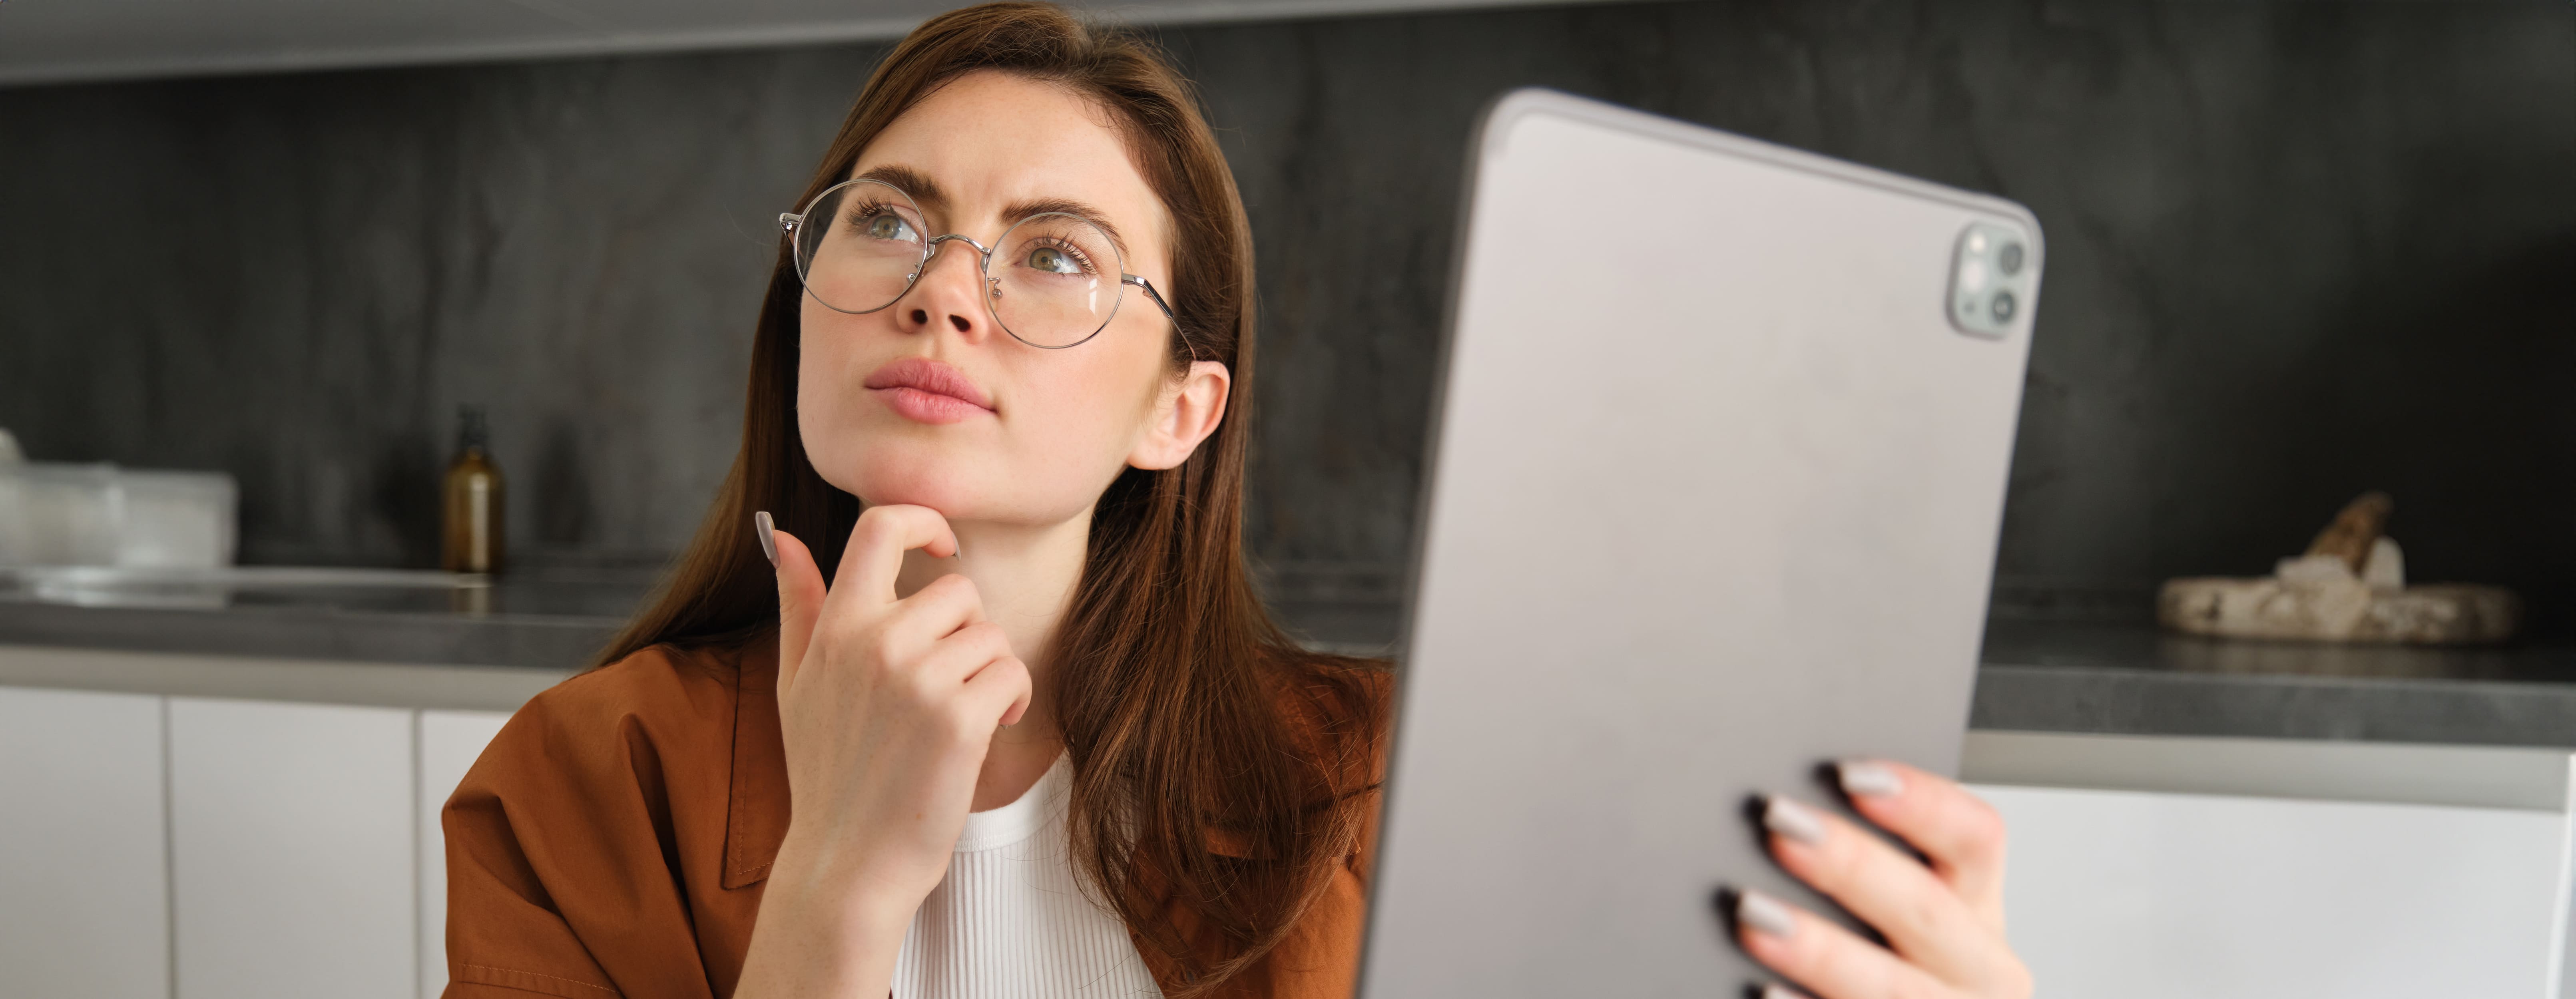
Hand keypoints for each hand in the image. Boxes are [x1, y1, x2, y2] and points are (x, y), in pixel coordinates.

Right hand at [765, 504, 1031, 920]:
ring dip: (989, 672)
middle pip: (958, 590)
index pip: (880, 527)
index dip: (923, 521)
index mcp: (836, 627)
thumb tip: (781, 536)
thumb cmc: (827, 771)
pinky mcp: (960, 718)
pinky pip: (1012, 672)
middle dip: (966, 633)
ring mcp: (918, 680)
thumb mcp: (797, 682)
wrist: (849, 861)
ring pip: (991, 634)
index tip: (943, 545)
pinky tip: (986, 729)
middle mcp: (875, 643)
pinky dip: (1010, 700)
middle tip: (948, 682)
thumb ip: (798, 604)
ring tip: (960, 714)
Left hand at [1732, 761, 2030, 998]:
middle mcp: (1980, 972)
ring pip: (1894, 987)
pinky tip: (1761, 991)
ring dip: (1821, 950)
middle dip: (1851, 866)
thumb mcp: (1892, 919)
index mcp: (1977, 911)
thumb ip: (1862, 872)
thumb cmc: (1881, 968)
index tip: (1852, 772)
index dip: (1922, 802)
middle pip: (1927, 909)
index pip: (1975, 839)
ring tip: (1753, 915)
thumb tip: (1785, 814)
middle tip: (1779, 826)